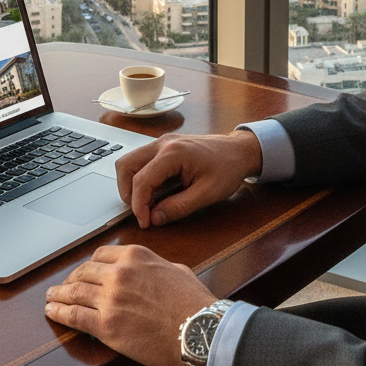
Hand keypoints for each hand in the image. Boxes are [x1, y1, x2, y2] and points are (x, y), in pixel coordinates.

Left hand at [44, 244, 215, 365]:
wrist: (198, 331)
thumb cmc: (193, 304)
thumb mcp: (177, 270)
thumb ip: (156, 266)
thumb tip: (151, 271)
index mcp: (135, 256)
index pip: (100, 255)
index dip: (89, 265)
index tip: (85, 273)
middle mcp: (118, 273)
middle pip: (83, 272)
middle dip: (70, 280)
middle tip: (63, 287)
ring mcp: (110, 299)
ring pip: (73, 293)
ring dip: (58, 295)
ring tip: (50, 298)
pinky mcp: (105, 325)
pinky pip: (74, 316)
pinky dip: (59, 313)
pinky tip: (52, 312)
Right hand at [116, 130, 262, 227]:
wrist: (240, 150)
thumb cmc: (227, 168)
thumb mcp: (207, 194)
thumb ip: (178, 207)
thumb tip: (154, 218)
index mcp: (173, 153)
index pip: (141, 180)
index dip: (138, 205)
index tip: (145, 223)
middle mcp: (162, 143)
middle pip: (125, 165)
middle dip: (127, 192)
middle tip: (141, 211)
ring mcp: (162, 142)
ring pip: (130, 161)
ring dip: (132, 184)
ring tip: (149, 203)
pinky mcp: (164, 146)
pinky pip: (142, 161)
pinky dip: (142, 178)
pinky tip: (157, 192)